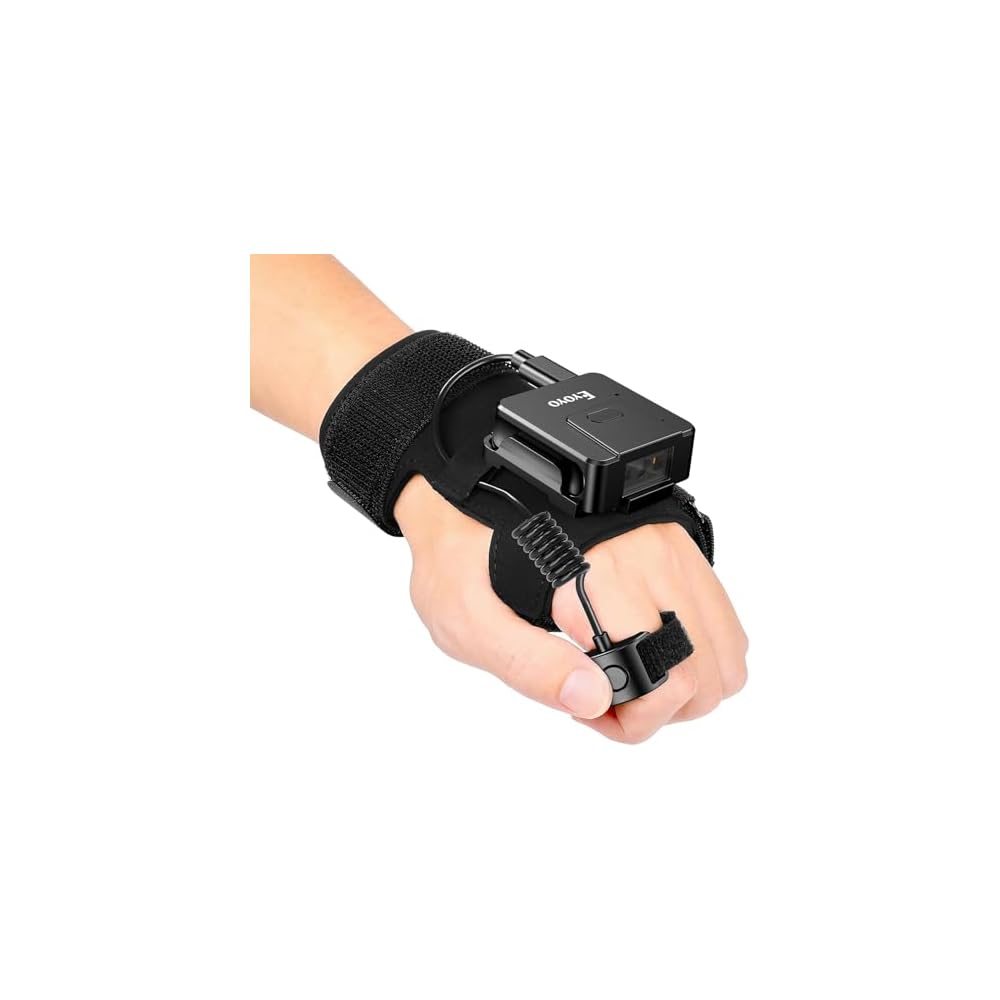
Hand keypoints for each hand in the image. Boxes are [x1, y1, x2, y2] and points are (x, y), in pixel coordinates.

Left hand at [395, 475, 747, 742]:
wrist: (469, 490)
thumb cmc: (460, 558)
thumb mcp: (469, 622)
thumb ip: (530, 667)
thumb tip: (596, 700)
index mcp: (602, 575)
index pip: (670, 678)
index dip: (636, 719)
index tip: (588, 711)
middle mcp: (651, 553)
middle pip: (709, 674)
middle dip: (663, 709)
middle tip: (601, 699)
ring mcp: (673, 547)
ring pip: (727, 650)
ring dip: (686, 685)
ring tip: (620, 675)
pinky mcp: (680, 546)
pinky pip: (721, 619)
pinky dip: (697, 654)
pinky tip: (642, 649)